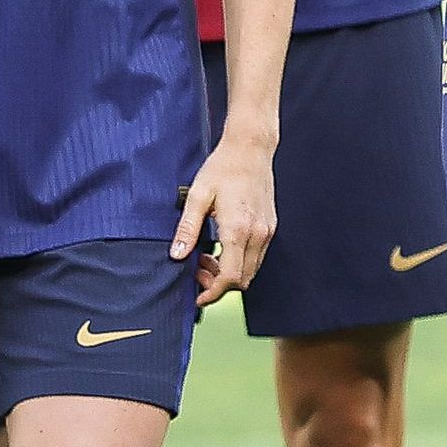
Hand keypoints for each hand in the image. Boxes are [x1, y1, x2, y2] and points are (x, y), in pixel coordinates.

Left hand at [172, 135, 277, 299]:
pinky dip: (239, 261)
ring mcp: (267, 232)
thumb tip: (177, 255)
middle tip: (197, 272)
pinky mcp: (270, 227)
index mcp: (238, 229)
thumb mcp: (197, 196)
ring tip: (206, 258)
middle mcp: (257, 234)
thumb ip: (187, 229)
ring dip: (229, 273)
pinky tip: (221, 247)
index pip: (230, 277)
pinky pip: (256, 256)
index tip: (198, 297)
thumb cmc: (223, 168)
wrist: (251, 149)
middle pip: (242, 279)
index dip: (213, 293)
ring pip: (251, 270)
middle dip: (219, 284)